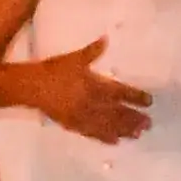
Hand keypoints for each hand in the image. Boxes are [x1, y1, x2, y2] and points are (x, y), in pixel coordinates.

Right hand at [23, 62, 150, 144]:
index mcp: (95, 85)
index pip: (121, 92)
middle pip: (118, 112)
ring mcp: (83, 116)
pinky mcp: (73, 125)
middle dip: (134, 118)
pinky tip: (115, 142)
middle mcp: (92, 103)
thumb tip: (106, 39)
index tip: (149, 101)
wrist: (31, 87)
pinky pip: (92, 134)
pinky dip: (105, 138)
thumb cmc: (54, 70)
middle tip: (149, 123)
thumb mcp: (74, 58)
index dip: (136, 97)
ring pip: (108, 126)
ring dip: (124, 130)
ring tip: (138, 134)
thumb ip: (92, 51)